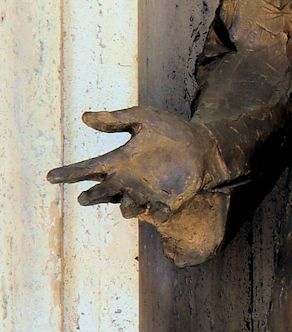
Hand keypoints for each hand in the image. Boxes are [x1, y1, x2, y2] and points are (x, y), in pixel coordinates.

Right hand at [47, 106, 226, 223]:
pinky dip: (157, 213)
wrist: (201, 144)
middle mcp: (129, 180)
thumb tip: (84, 116)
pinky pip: (157, 215)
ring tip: (130, 198)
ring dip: (126, 206)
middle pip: (103, 193)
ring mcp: (148, 193)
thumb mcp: (142, 117)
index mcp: (120, 161)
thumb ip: (115, 120)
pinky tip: (159, 208)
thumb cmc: (170, 129)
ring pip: (127, 209)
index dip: (70, 173)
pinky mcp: (168, 202)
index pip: (89, 169)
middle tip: (85, 196)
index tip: (51, 176)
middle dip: (93, 196)